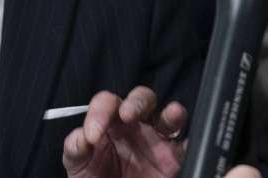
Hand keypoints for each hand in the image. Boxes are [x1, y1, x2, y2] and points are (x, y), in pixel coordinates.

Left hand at [62, 87, 185, 176]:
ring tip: (172, 115)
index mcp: (111, 123)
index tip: (93, 134)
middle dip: (137, 102)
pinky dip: (191, 140)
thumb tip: (80, 137)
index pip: (108, 103)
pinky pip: (187, 144)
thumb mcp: (79, 167)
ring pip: (169, 115)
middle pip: (142, 99)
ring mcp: (157, 140)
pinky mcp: (174, 158)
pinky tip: (183, 144)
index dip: (101, 111)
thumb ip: (76, 150)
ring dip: (172, 112)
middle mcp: (136, 126)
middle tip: (127, 115)